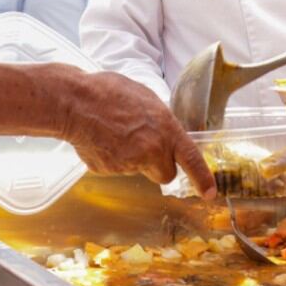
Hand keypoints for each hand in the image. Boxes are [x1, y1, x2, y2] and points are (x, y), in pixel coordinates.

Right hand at [60, 71, 214, 198]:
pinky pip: (115, 168)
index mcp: (165, 129)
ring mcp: (129, 164)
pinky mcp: (108, 171)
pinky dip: (111, 158)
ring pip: (137, 169)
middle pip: (165, 174)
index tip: (210, 192)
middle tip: (144, 147)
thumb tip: (163, 133)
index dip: (202, 177)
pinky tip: (101, 138)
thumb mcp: (146, 99)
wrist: (75, 102)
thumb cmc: (108, 92)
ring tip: (114, 132)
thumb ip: (160, 122)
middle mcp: (151, 150)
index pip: (191, 158)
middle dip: (158, 166)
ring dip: (131, 157)